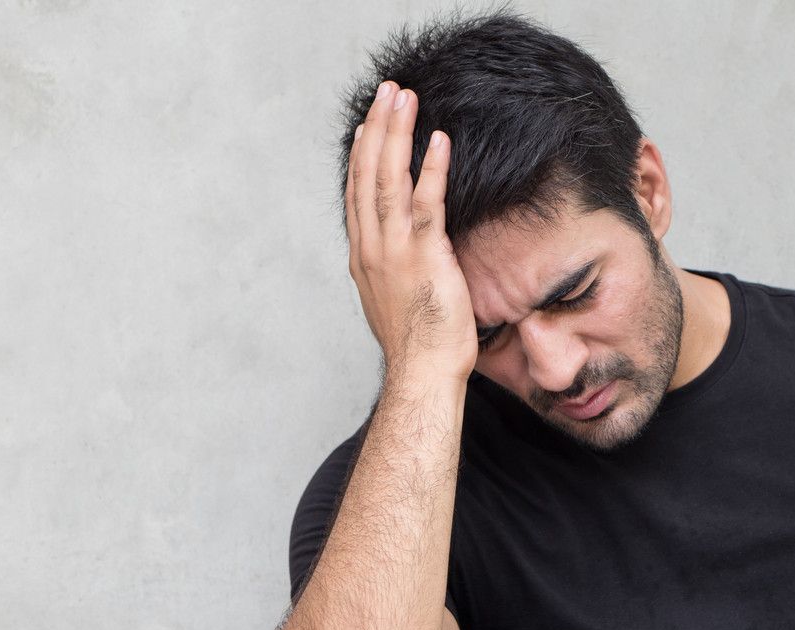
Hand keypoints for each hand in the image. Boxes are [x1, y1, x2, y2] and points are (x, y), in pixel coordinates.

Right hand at [346, 81, 476, 382]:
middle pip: (367, 175)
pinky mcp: (424, 257)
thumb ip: (388, 266)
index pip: (357, 193)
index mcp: (363, 256)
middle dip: (376, 129)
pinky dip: (430, 170)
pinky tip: (437, 140)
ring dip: (395, 135)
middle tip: (386, 92)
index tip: (368, 125)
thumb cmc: (415, 342)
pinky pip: (425, 204)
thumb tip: (394, 251)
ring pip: (388, 180)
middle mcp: (371, 247)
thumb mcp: (390, 298)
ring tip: (402, 98)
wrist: (422, 373)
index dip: (361, 154)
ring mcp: (394, 251)